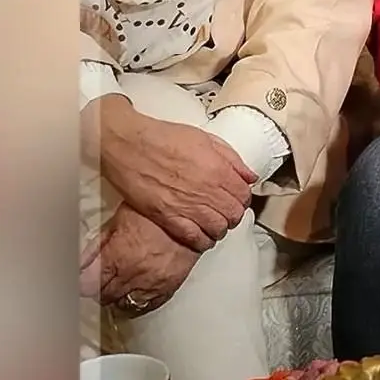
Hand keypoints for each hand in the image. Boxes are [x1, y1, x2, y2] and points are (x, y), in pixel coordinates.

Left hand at [85, 205, 198, 313]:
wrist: (194, 214)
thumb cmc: (156, 212)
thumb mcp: (119, 220)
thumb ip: (97, 245)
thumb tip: (80, 262)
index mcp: (117, 257)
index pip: (87, 285)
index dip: (82, 281)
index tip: (83, 276)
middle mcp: (133, 276)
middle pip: (104, 296)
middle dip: (98, 287)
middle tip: (100, 276)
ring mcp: (152, 284)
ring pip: (124, 305)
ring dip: (117, 296)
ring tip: (118, 283)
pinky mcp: (169, 287)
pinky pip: (147, 306)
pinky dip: (137, 301)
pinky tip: (135, 291)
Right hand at [94, 95, 255, 252]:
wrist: (130, 145)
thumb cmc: (164, 137)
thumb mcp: (205, 138)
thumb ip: (231, 158)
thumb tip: (249, 175)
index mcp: (218, 169)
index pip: (244, 195)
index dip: (243, 198)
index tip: (238, 198)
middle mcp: (206, 191)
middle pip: (234, 215)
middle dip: (234, 214)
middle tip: (227, 212)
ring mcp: (187, 206)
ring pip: (217, 229)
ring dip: (220, 229)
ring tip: (215, 224)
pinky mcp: (167, 217)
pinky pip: (193, 238)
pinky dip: (201, 241)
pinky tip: (201, 237)